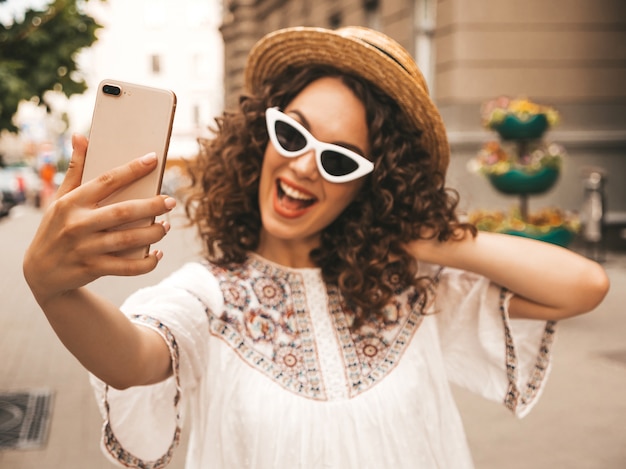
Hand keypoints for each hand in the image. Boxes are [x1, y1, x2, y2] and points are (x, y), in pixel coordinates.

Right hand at [23, 134, 176, 305]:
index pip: (106, 180)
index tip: (153, 159)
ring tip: (166, 226)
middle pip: (123, 212)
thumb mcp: (60, 199)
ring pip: (129, 239)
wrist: (40, 274)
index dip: (132, 169)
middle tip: (170, 201)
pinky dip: (146, 263)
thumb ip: (75, 170)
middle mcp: (78, 224)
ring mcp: (85, 248)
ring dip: (153, 233)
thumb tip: (81, 136)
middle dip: (151, 205)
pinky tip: (157, 254)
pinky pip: (127, 268)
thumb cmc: (56, 228)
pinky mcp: (92, 269)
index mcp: (71, 203)